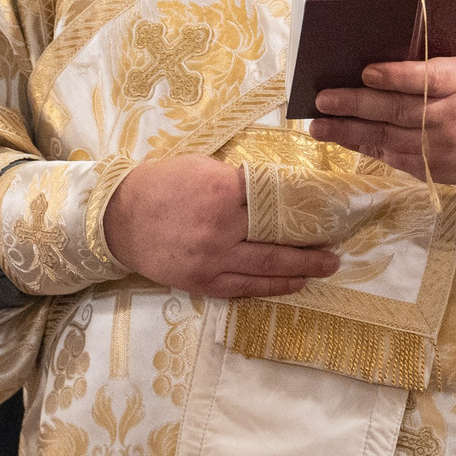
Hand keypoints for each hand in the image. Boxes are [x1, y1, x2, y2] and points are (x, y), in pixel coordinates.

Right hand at [101, 155, 334, 298]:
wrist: (117, 219)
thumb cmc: (162, 186)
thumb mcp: (202, 168)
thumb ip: (238, 181)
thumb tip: (275, 191)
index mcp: (222, 191)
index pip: (275, 197)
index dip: (305, 204)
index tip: (328, 209)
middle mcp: (221, 227)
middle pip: (278, 237)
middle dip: (312, 244)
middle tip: (338, 246)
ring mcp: (212, 258)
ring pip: (267, 267)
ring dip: (302, 269)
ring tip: (327, 267)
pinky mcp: (203, 281)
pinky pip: (245, 287)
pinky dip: (273, 286)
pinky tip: (294, 283)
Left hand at [310, 56, 455, 185]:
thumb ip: (426, 69)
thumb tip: (374, 68)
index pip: (427, 79)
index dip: (396, 76)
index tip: (366, 72)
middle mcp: (450, 117)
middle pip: (399, 110)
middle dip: (356, 104)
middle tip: (323, 99)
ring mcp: (439, 147)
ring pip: (387, 137)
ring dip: (348, 131)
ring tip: (318, 126)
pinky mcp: (430, 169)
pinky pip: (391, 156)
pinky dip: (364, 145)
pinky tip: (342, 137)